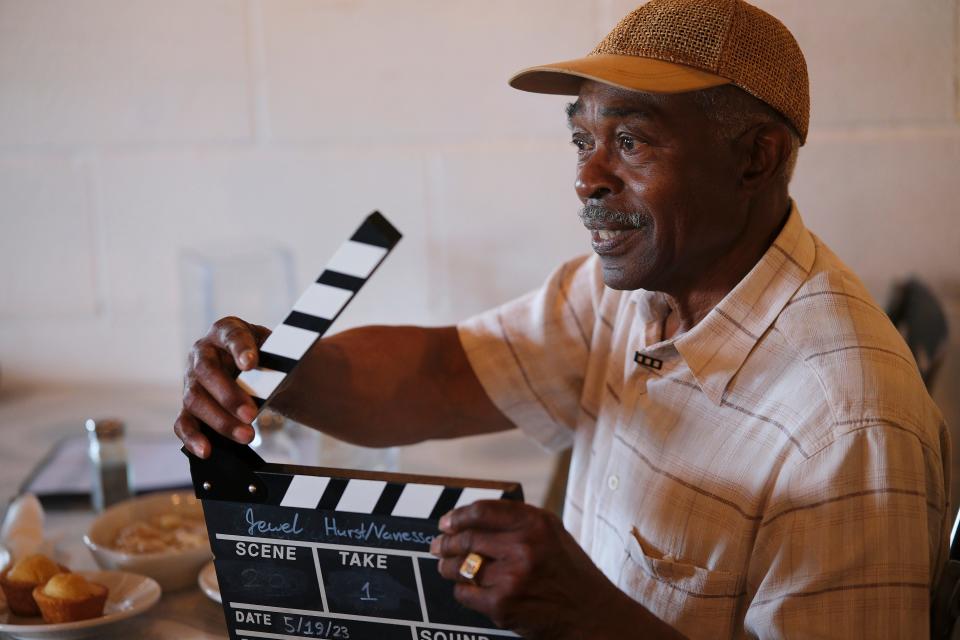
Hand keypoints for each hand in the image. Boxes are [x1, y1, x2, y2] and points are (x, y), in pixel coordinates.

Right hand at [174, 316, 270, 457]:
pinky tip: (206, 450)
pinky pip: (184, 422)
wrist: (263, 374)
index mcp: (226, 330)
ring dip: (220, 420)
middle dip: (229, 395)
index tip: (251, 364)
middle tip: (251, 414)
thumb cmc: (269, 359)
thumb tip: (281, 374)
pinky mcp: (189, 406)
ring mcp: (192, 380)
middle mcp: (203, 352)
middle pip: (207, 372)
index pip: (231, 336)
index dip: (240, 349)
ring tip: (248, 435)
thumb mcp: (278, 352)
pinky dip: (193, 437)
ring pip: (195, 399)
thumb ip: (280, 359)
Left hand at [429, 500, 645, 638]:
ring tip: (445, 565)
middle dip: (446, 542)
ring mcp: (512, 577)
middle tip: (438, 544)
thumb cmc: (570, 572)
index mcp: (535, 523)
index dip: (458, 516)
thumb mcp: (552, 533)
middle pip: (467, 538)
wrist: (591, 614)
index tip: (447, 521)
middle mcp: (523, 547)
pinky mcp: (503, 605)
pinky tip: (466, 587)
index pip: (482, 511)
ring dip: (447, 565)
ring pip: (462, 566)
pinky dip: (462, 589)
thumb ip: (518, 521)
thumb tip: (474, 517)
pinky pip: (466, 592)